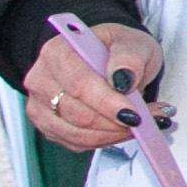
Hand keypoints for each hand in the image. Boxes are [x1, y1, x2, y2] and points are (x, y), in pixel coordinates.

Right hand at [28, 22, 164, 153]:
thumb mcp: (132, 43)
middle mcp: (41, 80)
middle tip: (146, 121)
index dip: (108, 104)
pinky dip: (105, 140)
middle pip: (78, 114)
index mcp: (57, 52)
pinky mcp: (48, 127)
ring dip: (113, 134)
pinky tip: (123, 129)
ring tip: (140, 125)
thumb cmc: (117, 50)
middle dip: (115, 123)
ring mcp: (41, 106)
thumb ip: (129, 58)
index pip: (80, 85)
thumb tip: (123, 78)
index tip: (135, 115)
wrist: (109, 60)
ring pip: (78, 134)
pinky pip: (78, 143)